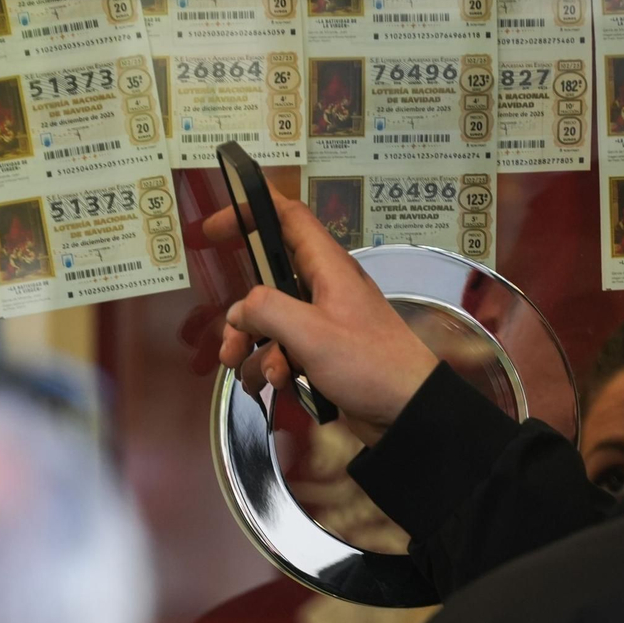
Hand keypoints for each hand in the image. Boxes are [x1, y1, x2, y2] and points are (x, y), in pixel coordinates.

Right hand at [208, 183, 437, 445]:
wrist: (407, 410)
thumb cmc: (370, 364)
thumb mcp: (311, 333)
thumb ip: (267, 311)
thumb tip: (239, 310)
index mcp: (327, 267)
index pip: (287, 218)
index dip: (252, 211)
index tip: (216, 228)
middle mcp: (323, 289)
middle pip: (267, 285)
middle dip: (243, 317)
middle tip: (229, 344)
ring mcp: (322, 322)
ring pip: (270, 324)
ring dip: (255, 351)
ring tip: (259, 377)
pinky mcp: (322, 353)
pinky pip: (283, 351)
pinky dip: (273, 367)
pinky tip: (276, 386)